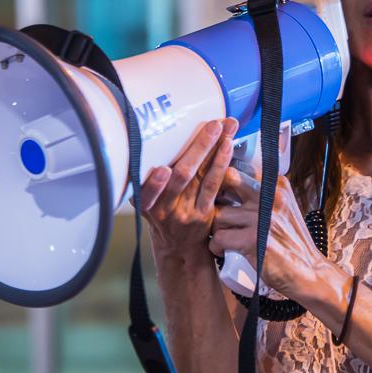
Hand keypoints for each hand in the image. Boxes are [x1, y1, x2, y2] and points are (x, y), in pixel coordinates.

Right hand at [139, 117, 236, 262]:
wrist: (178, 247)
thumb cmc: (162, 213)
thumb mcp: (147, 200)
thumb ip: (149, 178)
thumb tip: (163, 135)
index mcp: (144, 203)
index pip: (147, 189)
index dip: (154, 183)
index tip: (162, 170)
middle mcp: (163, 209)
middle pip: (181, 176)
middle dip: (198, 147)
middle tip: (212, 125)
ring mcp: (186, 211)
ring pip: (201, 176)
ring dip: (215, 149)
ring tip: (226, 128)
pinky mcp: (204, 213)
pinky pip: (214, 185)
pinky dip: (221, 163)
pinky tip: (227, 147)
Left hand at [209, 166, 330, 299]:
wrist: (308, 271)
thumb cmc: (291, 241)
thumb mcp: (283, 207)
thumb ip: (262, 192)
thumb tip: (228, 180)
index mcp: (277, 184)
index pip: (240, 167)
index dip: (224, 179)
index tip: (220, 193)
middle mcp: (270, 196)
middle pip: (226, 180)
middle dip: (214, 196)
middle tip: (215, 211)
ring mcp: (261, 218)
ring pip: (218, 214)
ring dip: (215, 228)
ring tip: (222, 237)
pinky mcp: (252, 240)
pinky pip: (218, 237)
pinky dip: (216, 246)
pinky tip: (223, 251)